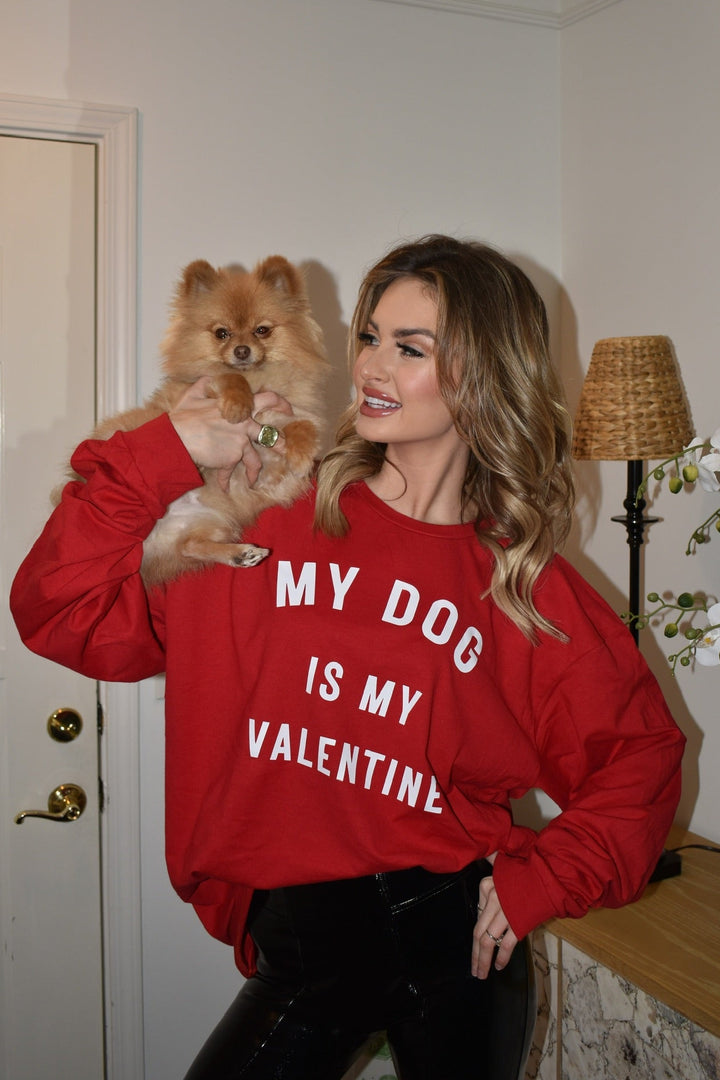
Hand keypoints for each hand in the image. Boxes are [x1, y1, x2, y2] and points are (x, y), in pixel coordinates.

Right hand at [169, 376, 291, 488]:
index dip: (280, 403)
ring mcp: (240, 442)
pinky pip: (230, 472)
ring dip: (253, 471)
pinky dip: (225, 481)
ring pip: (254, 460)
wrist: (178, 438)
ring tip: (252, 479)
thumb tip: (209, 378)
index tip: (287, 409)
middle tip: (285, 448)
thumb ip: (205, 384)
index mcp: (239, 407)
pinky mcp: (232, 458)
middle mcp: (244, 424)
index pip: (267, 399)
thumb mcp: (194, 394)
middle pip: (270, 434)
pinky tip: (224, 488)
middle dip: (280, 443)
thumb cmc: (184, 416)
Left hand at [471, 872, 517, 978]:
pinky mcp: (519, 922)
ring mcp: (504, 912)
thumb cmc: (527, 873)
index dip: (478, 933)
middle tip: (474, 970)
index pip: (478, 914)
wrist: (550, 874)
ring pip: (487, 942)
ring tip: (482, 973)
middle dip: (475, 955)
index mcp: (486, 887)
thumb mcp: (503, 870)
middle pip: (478, 932)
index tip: (479, 945)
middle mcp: (492, 899)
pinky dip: (501, 958)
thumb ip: (490, 877)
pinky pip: (506, 944)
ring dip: (483, 961)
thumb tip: (483, 892)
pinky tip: (499, 966)